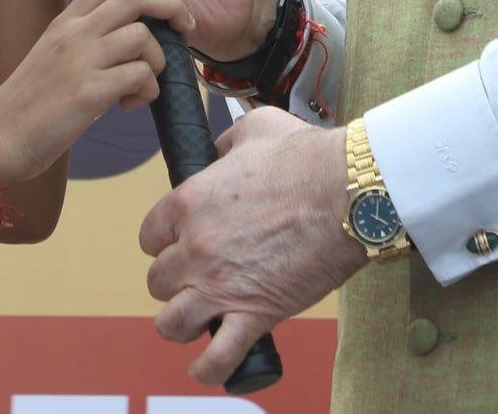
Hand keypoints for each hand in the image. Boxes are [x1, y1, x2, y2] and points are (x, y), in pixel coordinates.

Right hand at [0, 0, 191, 187]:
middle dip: (172, 5)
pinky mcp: (87, 94)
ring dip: (158, 61)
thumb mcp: (54, 56)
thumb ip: (86, 40)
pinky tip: (129, 105)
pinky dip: (147, 90)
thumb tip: (131, 37)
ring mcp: (79, 61)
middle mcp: (73, 33)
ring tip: (145, 84)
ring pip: (143, 37)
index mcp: (66, 21)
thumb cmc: (27, 104)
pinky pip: (138, 76)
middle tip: (186, 25)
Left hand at [140, 108, 365, 386]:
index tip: (185, 243)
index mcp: (189, 202)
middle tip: (202, 276)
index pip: (150, 236)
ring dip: (183, 322)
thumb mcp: (256, 129)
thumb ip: (227, 142)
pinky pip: (216, 358)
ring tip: (202, 318)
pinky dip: (210, 368)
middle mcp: (195, 247)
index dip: (167, 242)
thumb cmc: (307, 158)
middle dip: (176, 280)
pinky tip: (212, 364)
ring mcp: (221, 285)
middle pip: (158, 281)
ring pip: (171, 323)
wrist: (348, 192)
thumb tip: (220, 150)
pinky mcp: (254, 314)